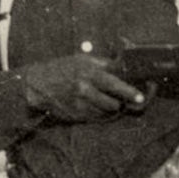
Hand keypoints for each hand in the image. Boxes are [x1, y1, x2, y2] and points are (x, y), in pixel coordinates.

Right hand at [22, 54, 144, 122]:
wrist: (37, 84)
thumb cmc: (63, 69)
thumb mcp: (83, 60)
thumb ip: (104, 64)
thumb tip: (127, 67)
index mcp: (89, 72)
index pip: (115, 83)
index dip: (130, 91)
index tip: (141, 97)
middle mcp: (85, 89)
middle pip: (114, 102)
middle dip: (123, 102)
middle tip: (132, 101)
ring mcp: (81, 104)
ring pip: (107, 112)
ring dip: (111, 108)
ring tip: (106, 99)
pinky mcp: (77, 115)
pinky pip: (97, 117)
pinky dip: (100, 113)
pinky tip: (94, 105)